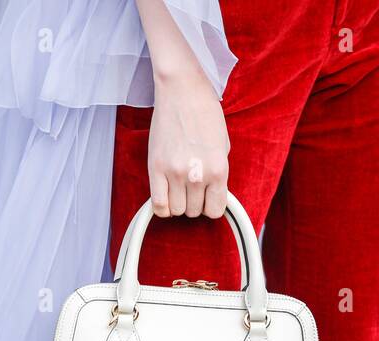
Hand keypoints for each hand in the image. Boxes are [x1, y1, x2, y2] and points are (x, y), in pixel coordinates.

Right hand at [148, 67, 230, 217]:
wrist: (182, 90)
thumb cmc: (205, 113)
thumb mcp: (223, 146)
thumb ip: (218, 173)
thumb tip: (211, 194)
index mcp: (217, 170)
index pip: (215, 210)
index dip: (210, 206)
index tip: (206, 198)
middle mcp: (197, 175)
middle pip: (194, 211)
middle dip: (194, 202)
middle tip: (191, 186)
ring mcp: (174, 172)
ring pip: (176, 210)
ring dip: (178, 203)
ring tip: (178, 187)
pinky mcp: (156, 167)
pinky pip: (158, 204)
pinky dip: (162, 207)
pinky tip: (165, 194)